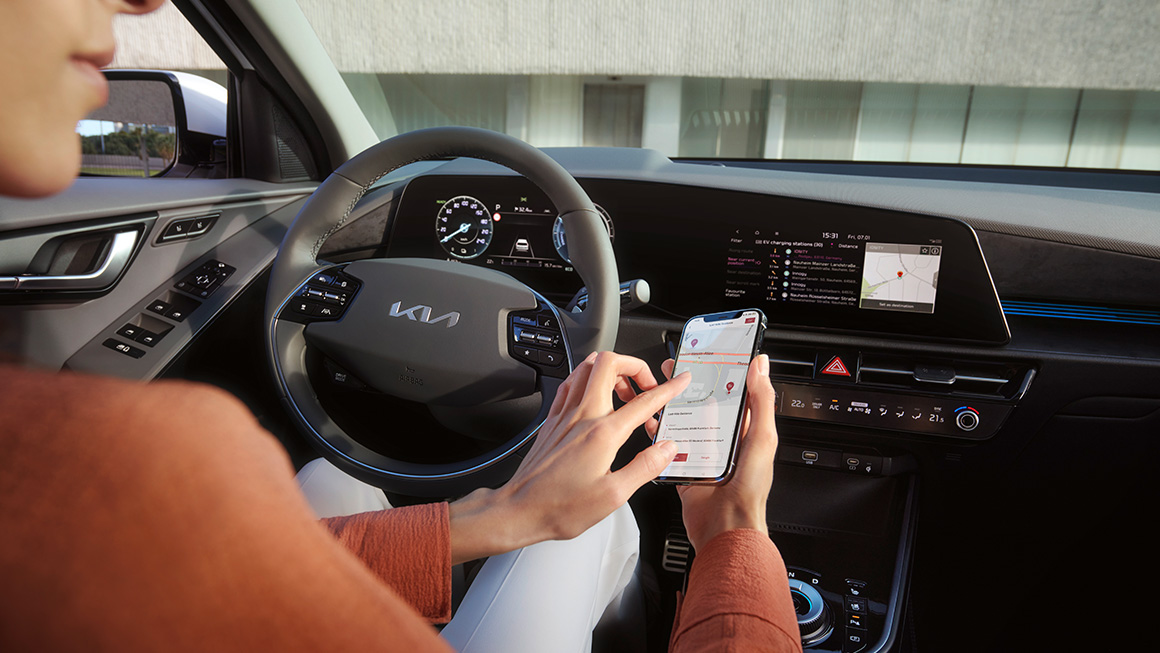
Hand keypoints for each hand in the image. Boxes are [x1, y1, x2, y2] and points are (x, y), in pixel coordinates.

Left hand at [448, 351, 689, 563]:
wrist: (519, 509)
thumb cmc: (560, 507)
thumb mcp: (613, 496)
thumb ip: (645, 467)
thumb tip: (667, 449)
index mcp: (602, 433)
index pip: (644, 401)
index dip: (668, 388)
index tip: (680, 381)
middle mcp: (582, 416)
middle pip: (609, 363)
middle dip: (635, 366)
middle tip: (647, 386)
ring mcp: (564, 415)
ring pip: (586, 367)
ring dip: (610, 370)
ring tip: (624, 391)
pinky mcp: (551, 421)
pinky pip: (570, 384)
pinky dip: (587, 380)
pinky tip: (593, 396)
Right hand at [649, 354, 778, 551]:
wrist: (726, 528)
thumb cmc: (749, 490)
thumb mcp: (761, 439)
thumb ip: (762, 402)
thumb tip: (761, 367)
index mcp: (745, 431)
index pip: (734, 394)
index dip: (722, 374)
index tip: (709, 356)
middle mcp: (723, 441)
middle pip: (704, 405)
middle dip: (691, 386)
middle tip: (677, 368)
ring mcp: (702, 454)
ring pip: (684, 423)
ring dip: (672, 407)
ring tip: (660, 389)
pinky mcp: (684, 468)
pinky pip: (669, 448)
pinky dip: (660, 435)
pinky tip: (651, 423)